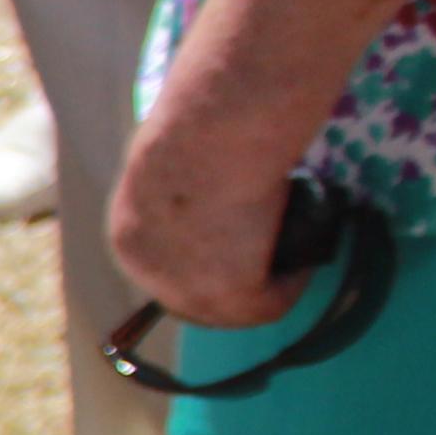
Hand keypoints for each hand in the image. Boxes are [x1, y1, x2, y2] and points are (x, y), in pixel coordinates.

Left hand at [106, 105, 310, 327]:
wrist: (211, 133)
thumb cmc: (195, 128)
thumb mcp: (172, 160)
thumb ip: (179, 183)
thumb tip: (206, 178)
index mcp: (129, 237)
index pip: (168, 266)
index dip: (207, 260)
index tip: (241, 244)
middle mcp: (147, 273)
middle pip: (196, 295)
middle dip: (237, 280)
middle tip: (273, 257)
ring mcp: (185, 290)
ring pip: (234, 305)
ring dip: (267, 285)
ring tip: (295, 259)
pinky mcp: (228, 296)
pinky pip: (269, 304)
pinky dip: (293, 285)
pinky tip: (306, 263)